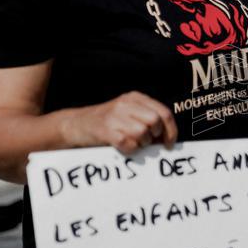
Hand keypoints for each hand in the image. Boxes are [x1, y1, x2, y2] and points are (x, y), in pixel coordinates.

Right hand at [62, 92, 177, 153]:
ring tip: (131, 142)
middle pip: (154, 122)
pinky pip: (128, 144)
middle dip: (154, 136)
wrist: (77, 124)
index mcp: (135, 98)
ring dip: (141, 143)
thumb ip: (147, 119)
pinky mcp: (105, 130)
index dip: (171, 130)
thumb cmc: (108, 122)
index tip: (169, 143)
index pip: (164, 112)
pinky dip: (129, 149)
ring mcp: (114, 116)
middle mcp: (125, 104)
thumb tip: (168, 138)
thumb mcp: (128, 113)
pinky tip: (122, 146)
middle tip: (146, 142)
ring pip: (142, 133)